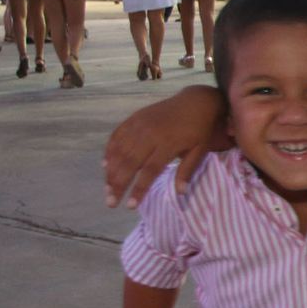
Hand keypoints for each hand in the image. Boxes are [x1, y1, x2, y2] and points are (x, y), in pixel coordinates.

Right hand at [103, 86, 227, 207]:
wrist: (196, 101)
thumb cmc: (200, 130)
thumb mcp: (199, 150)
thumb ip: (187, 170)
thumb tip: (180, 193)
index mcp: (168, 143)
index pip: (150, 171)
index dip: (138, 189)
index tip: (130, 206)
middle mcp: (150, 133)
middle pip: (129, 163)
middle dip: (118, 185)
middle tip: (110, 203)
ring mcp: (140, 124)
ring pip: (119, 150)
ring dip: (111, 171)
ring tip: (107, 189)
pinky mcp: (134, 118)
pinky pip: (117, 136)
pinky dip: (109, 151)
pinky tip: (105, 166)